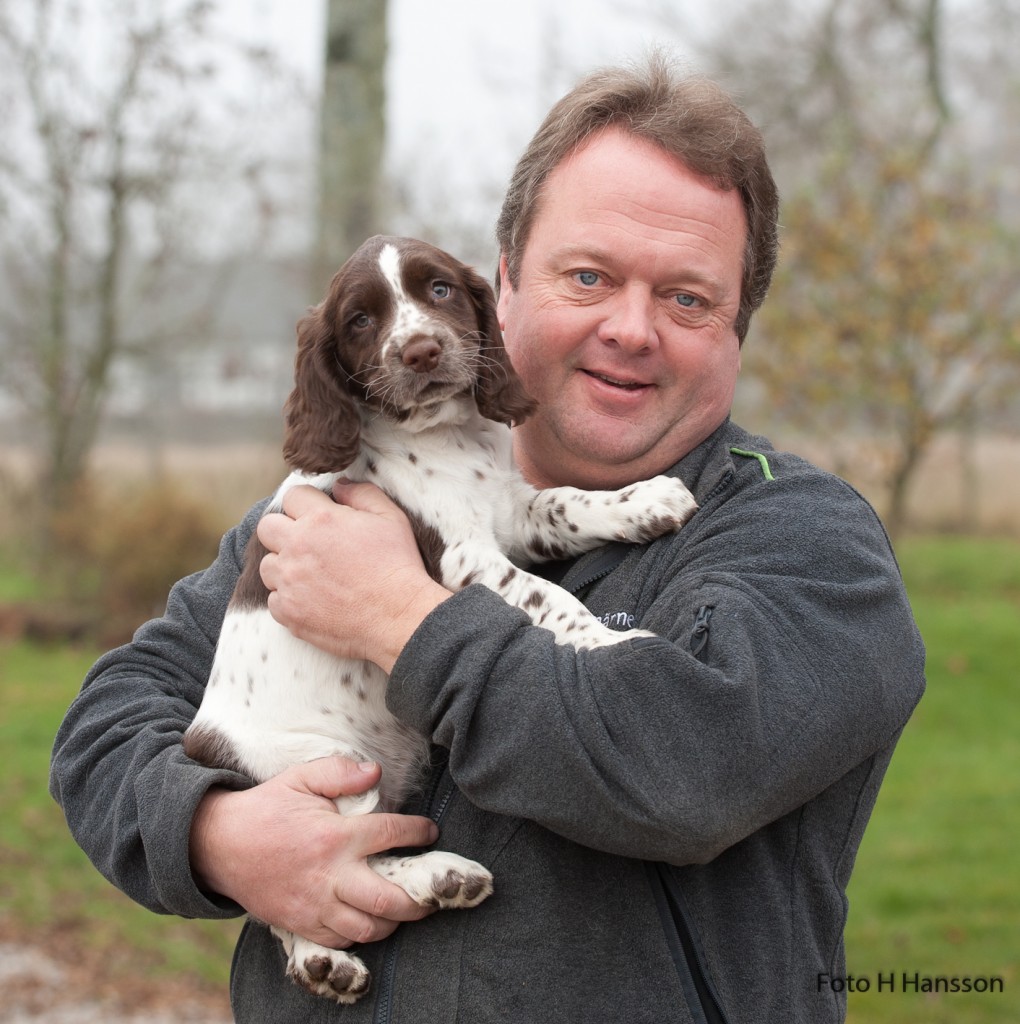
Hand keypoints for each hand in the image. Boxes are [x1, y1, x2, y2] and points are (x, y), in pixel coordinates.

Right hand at [189, 757, 440, 947]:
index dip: (418, 832)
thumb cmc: (267, 807)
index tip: (430, 831)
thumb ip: (340, 772)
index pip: (392, 834)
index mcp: (335, 835)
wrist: (219, 844)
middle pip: (388, 900)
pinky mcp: (300, 924)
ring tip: (403, 908)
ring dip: (392, 922)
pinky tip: (370, 920)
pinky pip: (341, 940)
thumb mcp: (301, 777)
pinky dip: (361, 935)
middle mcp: (330, 875)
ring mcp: (315, 905)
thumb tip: (375, 772)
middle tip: (430, 891)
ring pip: (367, 928)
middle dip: (418, 900)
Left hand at [257, 482, 450, 670]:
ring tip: (312, 576)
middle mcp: (297, 547)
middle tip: (308, 544)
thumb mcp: (391, 518)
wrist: (399, 618)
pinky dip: (289, 600)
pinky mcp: (288, 612)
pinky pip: (274, 600)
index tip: (318, 516)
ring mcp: (289, 581)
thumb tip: (339, 487)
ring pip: (267, 566)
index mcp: (321, 519)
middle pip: (267, 528)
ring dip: (285, 567)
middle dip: (284, 531)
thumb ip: (362, 494)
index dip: (306, 504)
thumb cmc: (398, 566)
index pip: (292, 497)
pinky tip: (315, 601)